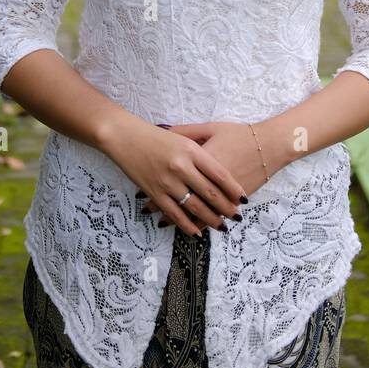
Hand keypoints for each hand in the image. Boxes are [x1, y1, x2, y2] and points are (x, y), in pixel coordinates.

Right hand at [100, 118, 248, 237]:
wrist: (125, 137)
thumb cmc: (156, 136)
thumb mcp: (184, 135)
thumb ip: (202, 147)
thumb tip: (222, 168)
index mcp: (191, 150)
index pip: (219, 174)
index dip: (233, 189)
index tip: (243, 199)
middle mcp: (181, 167)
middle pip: (210, 193)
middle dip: (226, 208)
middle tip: (237, 217)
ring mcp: (167, 182)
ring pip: (195, 206)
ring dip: (210, 219)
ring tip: (222, 226)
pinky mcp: (154, 193)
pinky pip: (175, 214)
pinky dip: (187, 225)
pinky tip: (197, 232)